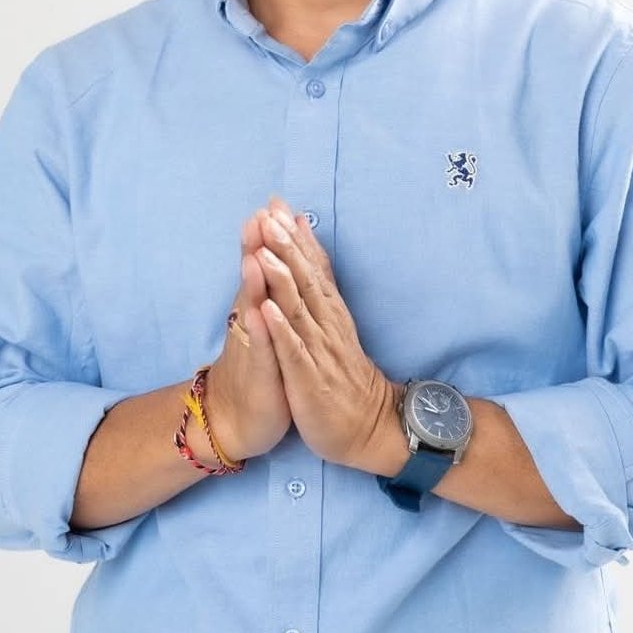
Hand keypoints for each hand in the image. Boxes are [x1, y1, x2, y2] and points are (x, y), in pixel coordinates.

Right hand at [204, 212, 290, 461]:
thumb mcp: (262, 319)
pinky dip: (260, 331)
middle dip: (256, 247)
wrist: (234, 418)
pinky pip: (260, 350)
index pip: (262, 263)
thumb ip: (266, 284)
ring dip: (253, 283)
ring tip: (255, 256)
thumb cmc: (256, 364)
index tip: (274, 202)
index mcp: (257, 305)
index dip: (268, 235)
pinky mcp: (258, 373)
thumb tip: (268, 248)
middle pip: (253, 277)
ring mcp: (252, 345)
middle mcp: (250, 320)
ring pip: (252, 309)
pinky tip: (260, 315)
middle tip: (259, 214)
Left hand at [255, 196, 403, 472]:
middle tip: (270, 214)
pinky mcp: (309, 378)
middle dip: (287, 246)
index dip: (296, 236)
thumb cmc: (344, 375)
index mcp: (330, 312)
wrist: (368, 426)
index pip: (314, 267)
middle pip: (305, 279)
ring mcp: (318, 350)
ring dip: (281, 278)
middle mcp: (326, 324)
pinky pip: (293, 350)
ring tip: (264, 250)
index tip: (278, 205)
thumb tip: (312, 254)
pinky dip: (281, 328)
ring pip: (298, 308)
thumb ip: (322, 289)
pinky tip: (267, 308)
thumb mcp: (335, 327)